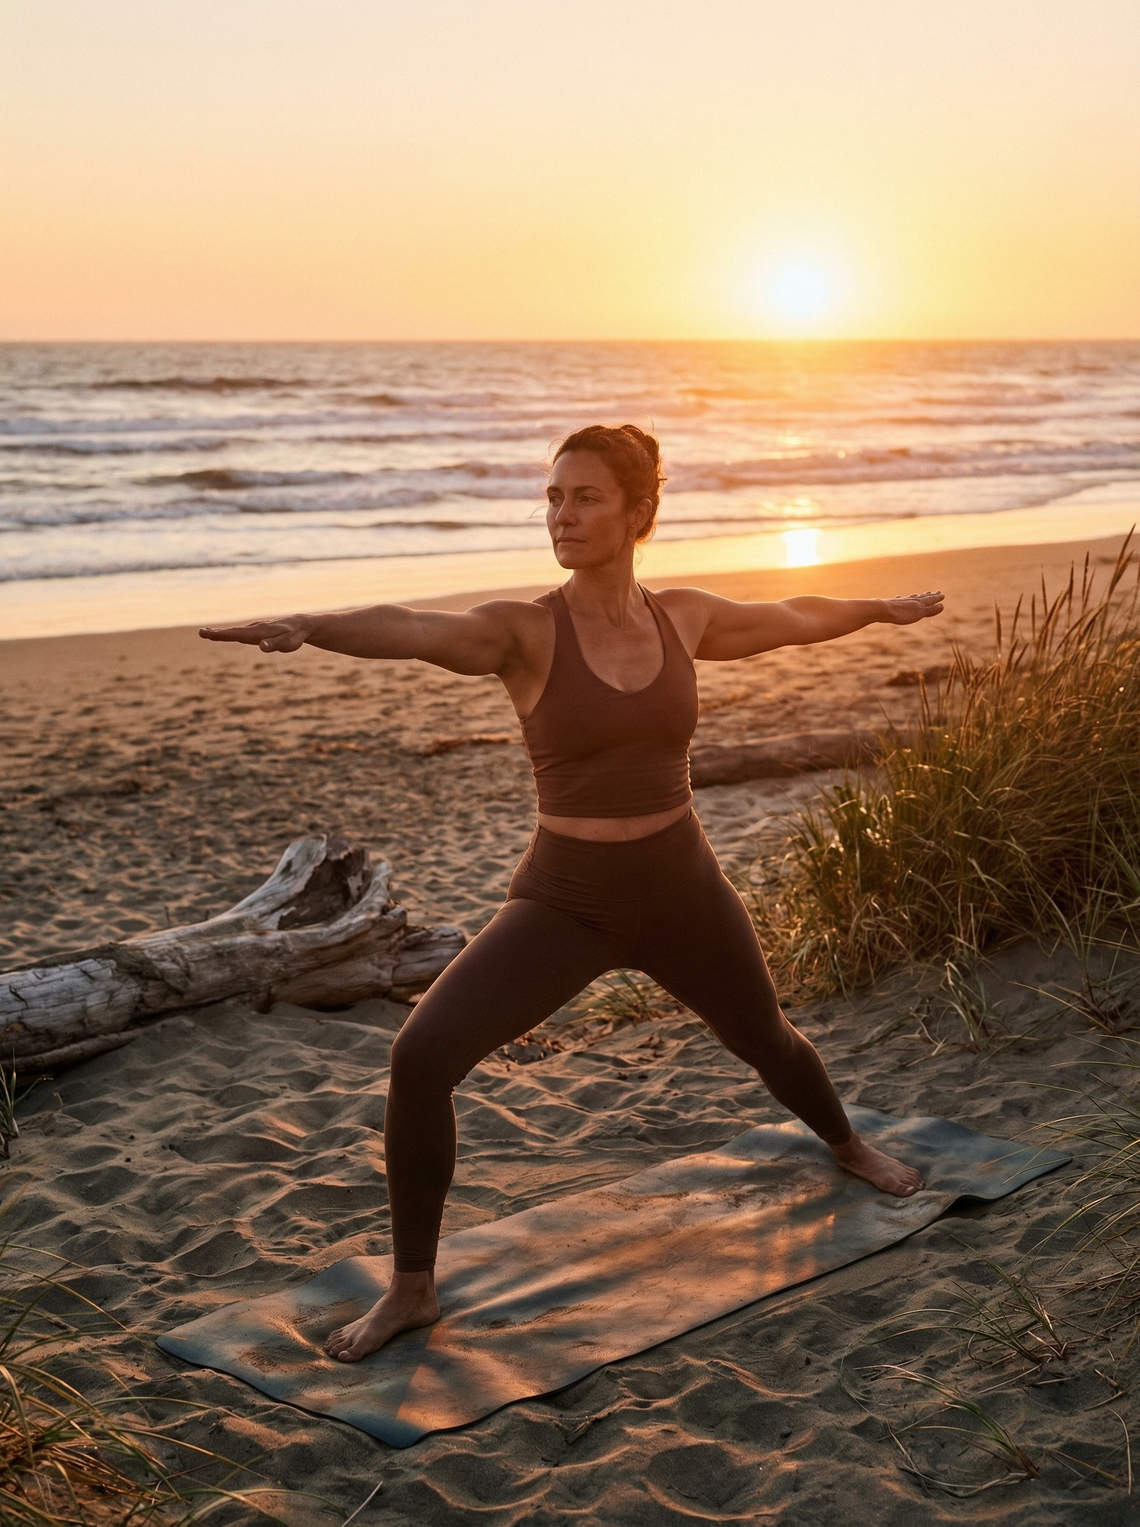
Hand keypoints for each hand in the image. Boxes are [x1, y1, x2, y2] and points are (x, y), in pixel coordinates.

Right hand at [199, 614, 314, 651]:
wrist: (301, 624)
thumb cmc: (295, 636)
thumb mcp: (288, 643)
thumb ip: (275, 644)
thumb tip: (261, 646)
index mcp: (259, 632)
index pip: (237, 634)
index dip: (222, 635)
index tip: (207, 633)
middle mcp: (255, 628)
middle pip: (233, 631)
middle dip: (217, 633)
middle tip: (200, 632)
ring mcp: (256, 629)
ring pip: (236, 631)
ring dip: (221, 632)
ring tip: (206, 633)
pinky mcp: (258, 631)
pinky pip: (241, 632)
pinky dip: (230, 633)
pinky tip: (224, 634)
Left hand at [881, 590, 943, 625]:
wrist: (883, 610)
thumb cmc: (901, 614)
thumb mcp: (918, 613)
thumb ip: (930, 610)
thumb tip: (942, 606)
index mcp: (918, 603)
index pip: (930, 599)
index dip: (936, 598)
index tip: (942, 594)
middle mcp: (911, 600)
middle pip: (922, 597)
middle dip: (929, 595)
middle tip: (935, 592)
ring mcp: (902, 601)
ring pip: (911, 598)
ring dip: (917, 596)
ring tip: (919, 594)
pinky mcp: (892, 604)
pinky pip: (899, 600)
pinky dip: (901, 598)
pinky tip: (899, 597)